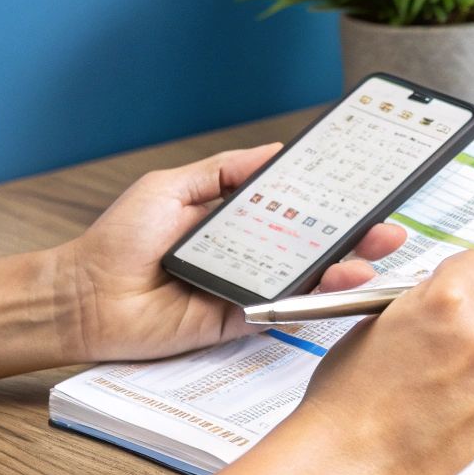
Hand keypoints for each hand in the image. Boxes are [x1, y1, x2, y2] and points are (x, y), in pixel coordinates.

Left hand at [47, 143, 407, 362]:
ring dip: (343, 270)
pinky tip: (335, 286)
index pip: (294, 210)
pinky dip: (310, 301)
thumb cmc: (120, 239)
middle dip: (354, 238)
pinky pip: (282, 311)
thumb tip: (274, 152)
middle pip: (313, 247)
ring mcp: (247, 290)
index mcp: (236, 221)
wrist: (86, 295)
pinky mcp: (238, 322)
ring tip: (371, 257)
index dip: (330, 202)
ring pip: (306, 281)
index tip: (364, 189)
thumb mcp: (173, 186)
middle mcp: (248, 256)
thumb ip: (225, 170)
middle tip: (387, 227)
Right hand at [287, 249, 473, 474]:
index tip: (465, 292)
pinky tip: (444, 412)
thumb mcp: (374, 326)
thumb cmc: (347, 395)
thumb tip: (437, 307)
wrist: (346, 458)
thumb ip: (418, 309)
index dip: (469, 280)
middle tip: (451, 344)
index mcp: (442, 301)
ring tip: (444, 385)